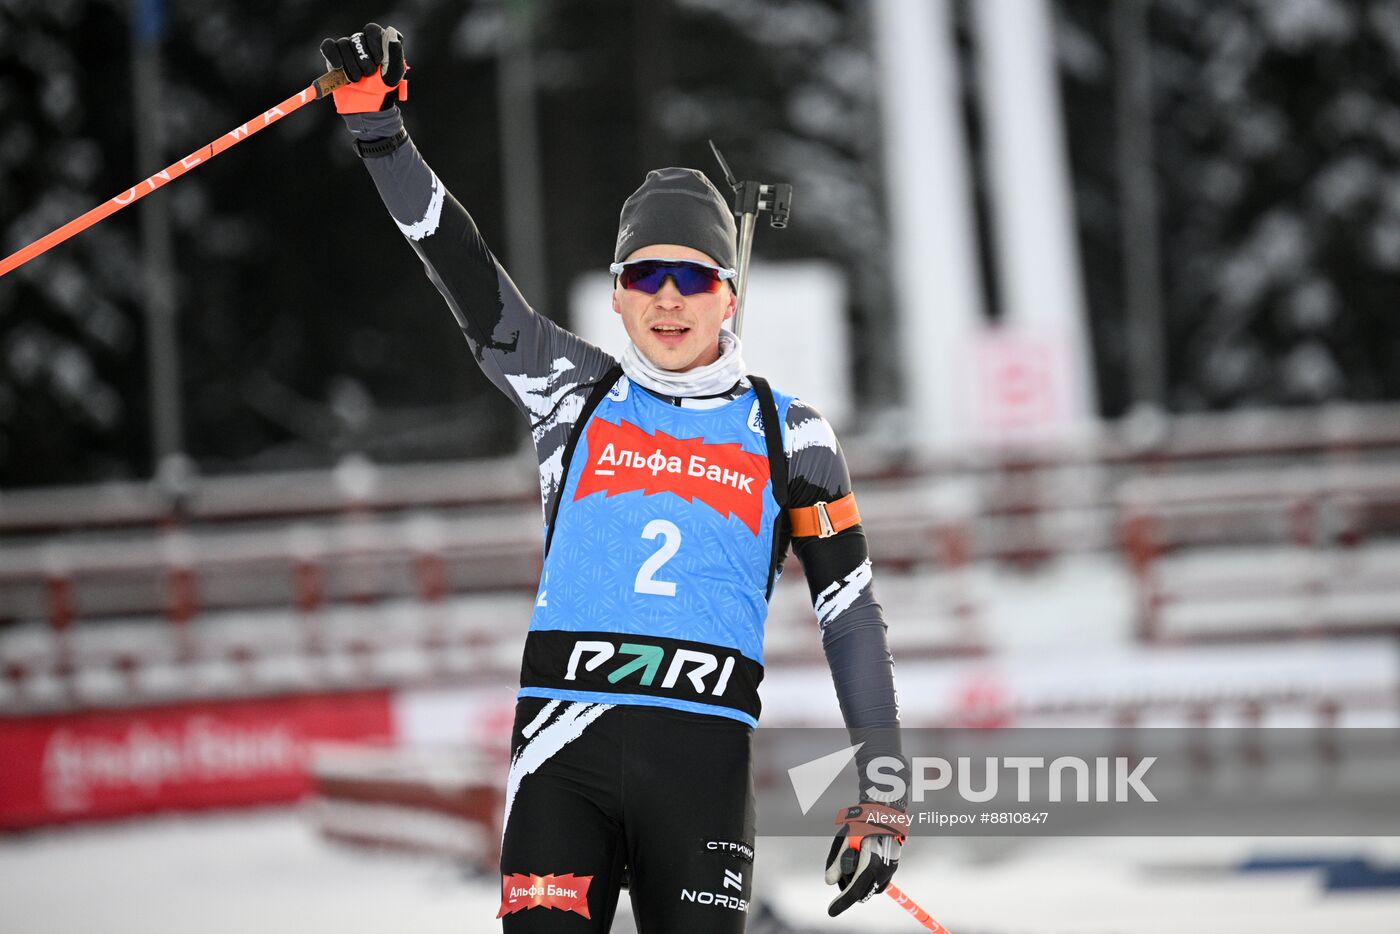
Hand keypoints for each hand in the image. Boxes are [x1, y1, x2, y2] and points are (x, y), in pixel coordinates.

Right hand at [319, 23, 406, 113]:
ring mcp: (347, 49)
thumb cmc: (383, 87)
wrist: (368, 104)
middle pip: (357, 38)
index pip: (371, 30)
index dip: (373, 43)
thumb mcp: (394, 72)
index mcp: (377, 42)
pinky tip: (338, 66)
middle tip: (368, 74)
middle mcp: (361, 42)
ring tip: (357, 79)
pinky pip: (329, 46)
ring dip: (350, 64)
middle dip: (363, 59)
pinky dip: (332, 55)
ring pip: (343, 44)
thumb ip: (395, 52)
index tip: (378, 61)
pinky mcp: (334, 57)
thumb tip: (391, 32)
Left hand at [824, 802, 905, 916]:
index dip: (841, 903)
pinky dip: (867, 879)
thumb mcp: (844, 841)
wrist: (884, 814)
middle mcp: (882, 872)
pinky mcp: (892, 868)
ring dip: (858, 882)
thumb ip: (837, 863)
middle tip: (840, 869)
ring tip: (852, 859)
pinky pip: (877, 883)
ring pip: (869, 889)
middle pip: (861, 893)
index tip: (831, 911)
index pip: (854, 892)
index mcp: (870, 865)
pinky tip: (862, 862)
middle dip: (847, 887)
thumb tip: (829, 881)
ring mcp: (889, 871)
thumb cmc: (862, 825)